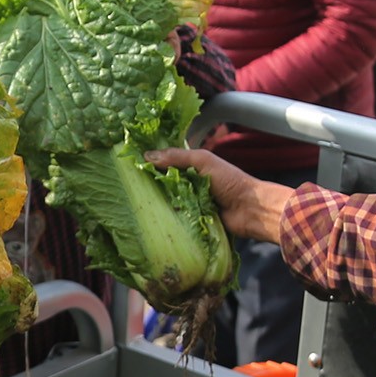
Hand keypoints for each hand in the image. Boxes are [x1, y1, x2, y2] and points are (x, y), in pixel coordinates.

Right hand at [144, 147, 292, 244]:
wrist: (249, 210)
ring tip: (132, 202)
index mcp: (193, 167)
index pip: (166, 162)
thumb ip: (177, 157)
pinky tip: (150, 219)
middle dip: (149, 184)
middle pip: (163, 183)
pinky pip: (175, 218)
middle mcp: (189, 184)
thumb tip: (147, 156)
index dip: (151, 162)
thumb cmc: (230, 181)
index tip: (130, 163)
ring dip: (156, 202)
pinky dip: (166, 218)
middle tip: (125, 185)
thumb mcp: (203, 161)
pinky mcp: (192, 221)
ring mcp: (190, 203)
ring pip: (167, 201)